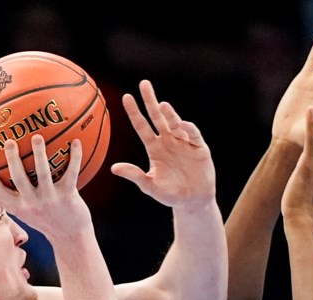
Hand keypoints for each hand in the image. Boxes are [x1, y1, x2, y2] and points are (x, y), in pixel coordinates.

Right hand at [0, 135, 93, 241]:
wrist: (71, 237)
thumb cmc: (47, 219)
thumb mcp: (27, 211)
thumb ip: (16, 196)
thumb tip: (2, 175)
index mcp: (19, 207)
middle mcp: (32, 203)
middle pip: (19, 179)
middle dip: (13, 160)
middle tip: (9, 141)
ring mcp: (50, 200)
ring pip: (43, 174)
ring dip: (40, 154)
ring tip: (38, 137)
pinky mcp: (68, 197)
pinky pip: (71, 173)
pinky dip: (75, 157)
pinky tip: (77, 142)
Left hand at [111, 79, 215, 209]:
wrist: (192, 202)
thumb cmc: (170, 194)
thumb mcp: (150, 185)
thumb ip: (135, 175)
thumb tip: (113, 168)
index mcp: (154, 147)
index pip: (142, 126)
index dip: (134, 112)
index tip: (126, 97)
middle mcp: (168, 141)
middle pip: (157, 117)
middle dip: (150, 100)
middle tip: (143, 84)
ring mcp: (184, 142)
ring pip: (175, 123)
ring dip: (169, 114)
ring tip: (162, 105)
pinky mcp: (199, 148)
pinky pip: (193, 135)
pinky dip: (188, 129)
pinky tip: (182, 124)